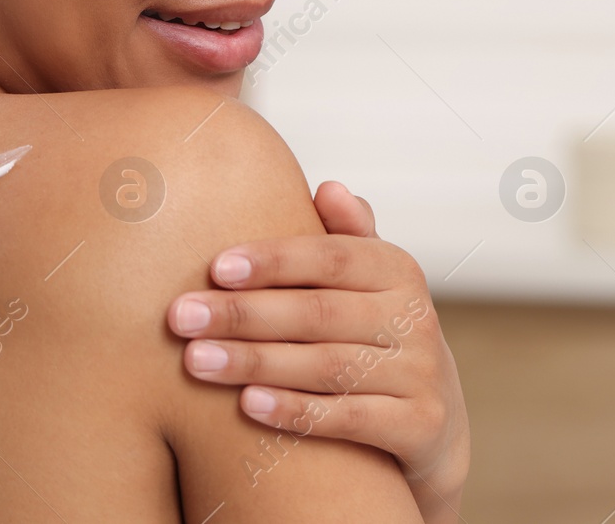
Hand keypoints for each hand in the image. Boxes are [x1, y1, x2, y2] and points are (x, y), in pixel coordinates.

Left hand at [166, 181, 468, 522]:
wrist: (432, 420)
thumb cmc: (375, 335)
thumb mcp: (369, 283)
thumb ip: (346, 237)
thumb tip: (328, 187)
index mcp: (398, 271)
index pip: (331, 258)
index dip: (273, 261)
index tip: (215, 267)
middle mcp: (416, 318)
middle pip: (320, 313)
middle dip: (244, 314)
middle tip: (181, 317)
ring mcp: (421, 374)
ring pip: (327, 366)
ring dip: (256, 363)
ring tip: (196, 360)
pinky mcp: (421, 427)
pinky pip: (350, 418)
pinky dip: (297, 411)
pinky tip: (247, 405)